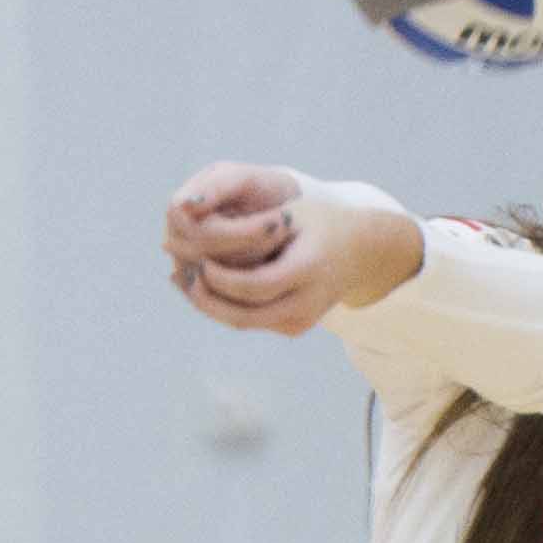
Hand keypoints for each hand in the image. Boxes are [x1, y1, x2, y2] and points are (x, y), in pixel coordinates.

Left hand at [163, 164, 420, 335]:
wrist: (361, 251)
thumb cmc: (319, 222)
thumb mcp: (290, 213)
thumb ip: (250, 227)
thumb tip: (202, 229)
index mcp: (308, 269)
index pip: (253, 285)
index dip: (220, 277)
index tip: (198, 258)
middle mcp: (307, 303)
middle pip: (244, 314)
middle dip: (207, 298)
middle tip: (180, 275)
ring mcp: (302, 321)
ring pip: (244, 322)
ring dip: (210, 306)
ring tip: (184, 281)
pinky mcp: (295, 328)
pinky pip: (252, 320)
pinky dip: (225, 306)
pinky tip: (203, 288)